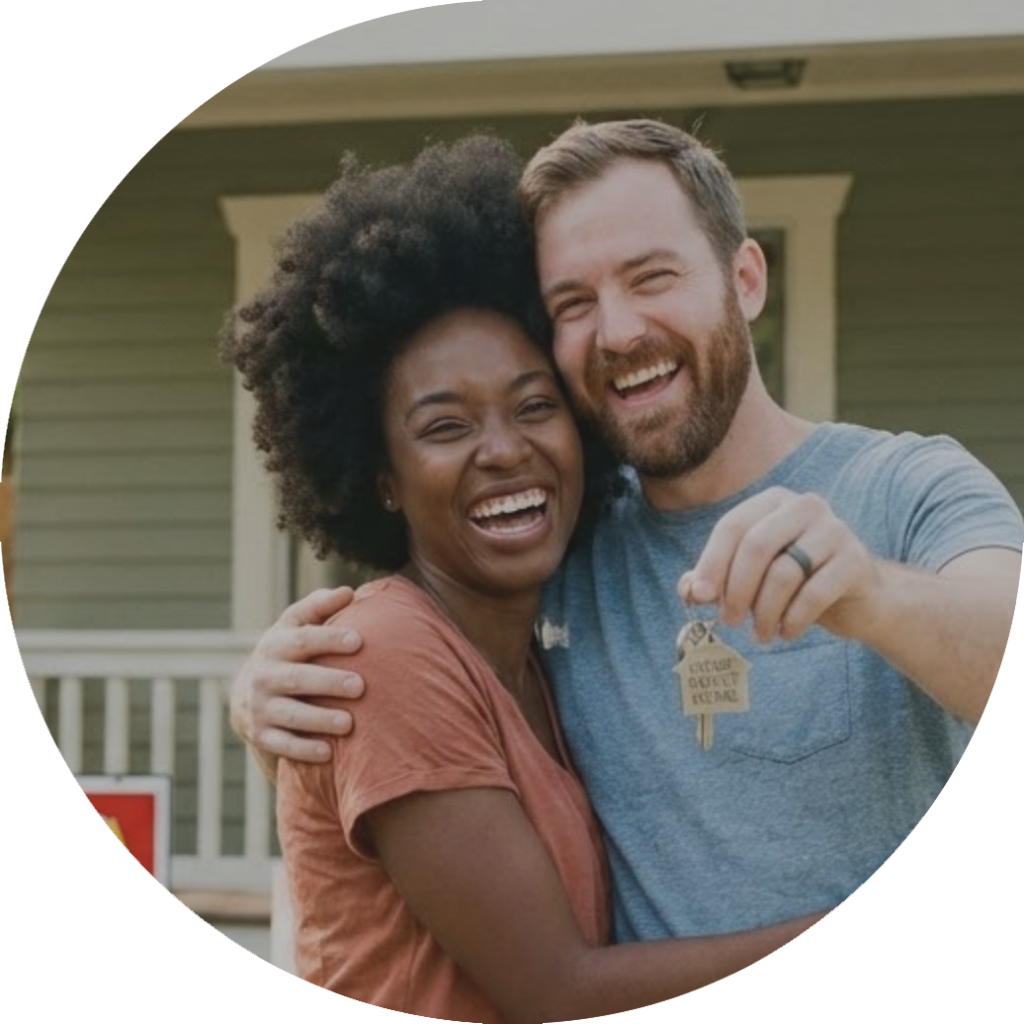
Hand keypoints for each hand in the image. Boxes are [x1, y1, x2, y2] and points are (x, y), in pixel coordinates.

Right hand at [230, 586, 365, 763]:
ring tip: (348, 723)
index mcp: (277, 644)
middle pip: (298, 678)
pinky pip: (282, 745)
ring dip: (319, 719)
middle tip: (360, 685)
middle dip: (328, 681)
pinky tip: (327, 753)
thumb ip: (320, 606)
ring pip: (290, 714)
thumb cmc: (288, 652)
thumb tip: (349, 592)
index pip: (304, 639)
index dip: (330, 638)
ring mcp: (261, 706)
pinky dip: (303, 749)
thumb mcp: (295, 624)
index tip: (359, 641)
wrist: (247, 695)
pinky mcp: (261, 734)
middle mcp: (265, 674)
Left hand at [677, 487, 881, 643]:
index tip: (700, 597)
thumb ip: (715, 580)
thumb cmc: (795, 584)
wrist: (859, 600)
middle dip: (736, 589)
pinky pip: (814, 593)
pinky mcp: (855, 560)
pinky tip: (787, 633)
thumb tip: (688, 589)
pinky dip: (793, 620)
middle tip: (728, 621)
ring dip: (764, 611)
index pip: (732, 526)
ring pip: (784, 572)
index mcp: (773, 501)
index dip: (711, 563)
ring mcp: (834, 530)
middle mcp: (805, 506)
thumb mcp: (752, 577)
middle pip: (756, 546)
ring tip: (759, 634)